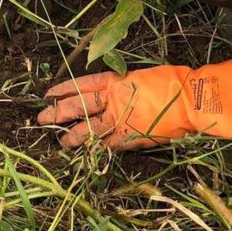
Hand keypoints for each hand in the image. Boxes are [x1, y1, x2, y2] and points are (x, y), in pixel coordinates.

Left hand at [38, 53, 231, 149]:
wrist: (190, 100)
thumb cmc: (172, 82)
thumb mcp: (143, 77)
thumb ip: (126, 86)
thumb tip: (117, 92)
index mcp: (116, 81)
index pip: (82, 84)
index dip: (64, 89)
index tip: (48, 93)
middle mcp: (113, 100)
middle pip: (78, 106)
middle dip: (58, 113)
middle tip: (41, 118)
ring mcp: (121, 120)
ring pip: (88, 129)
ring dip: (72, 136)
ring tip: (59, 142)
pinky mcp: (131, 137)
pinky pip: (109, 145)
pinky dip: (98, 149)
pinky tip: (87, 153)